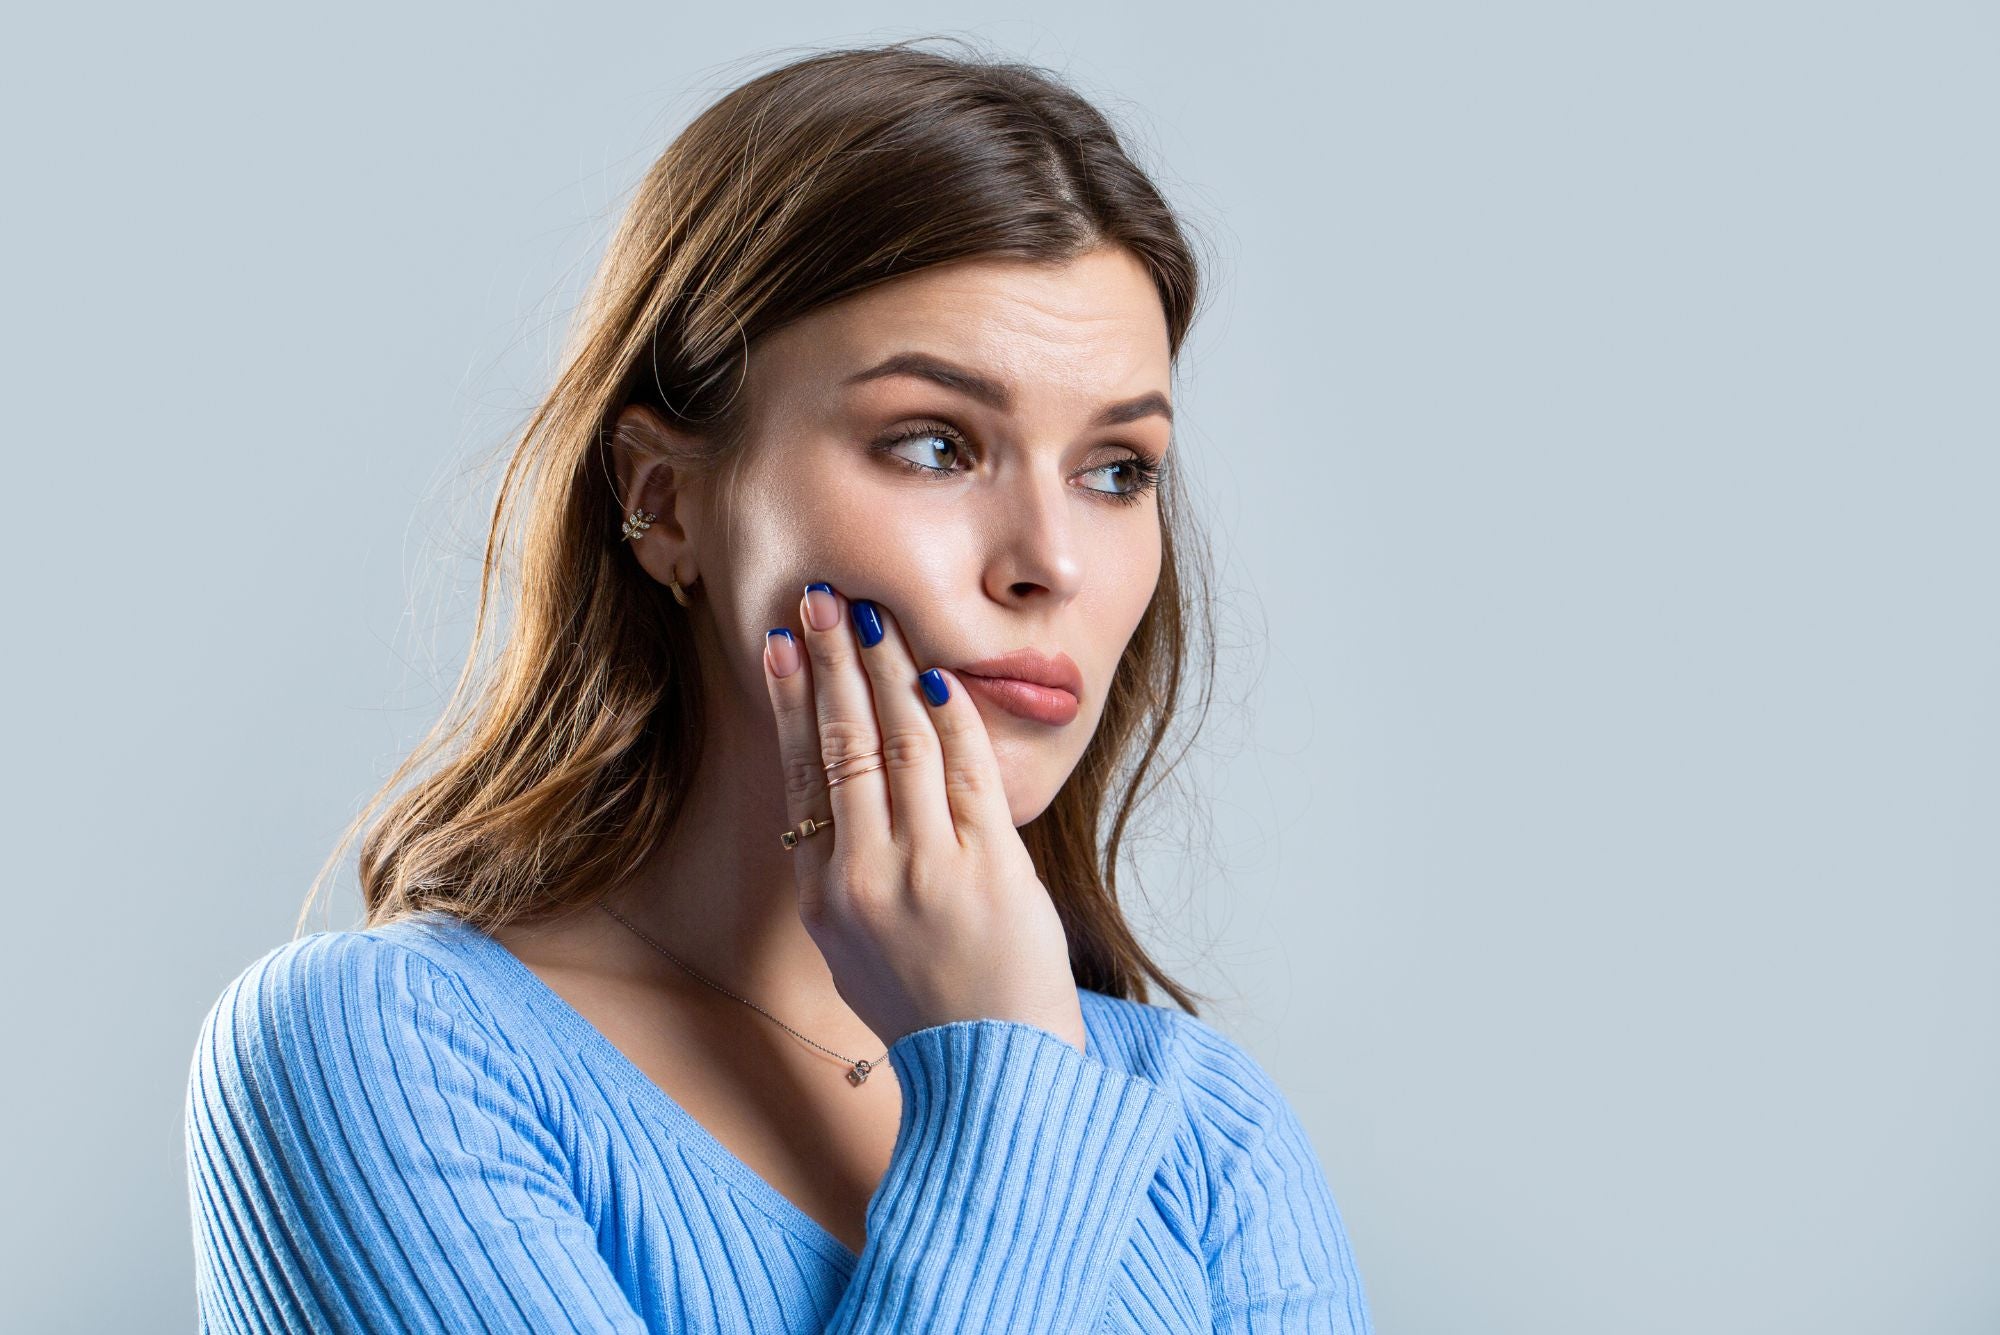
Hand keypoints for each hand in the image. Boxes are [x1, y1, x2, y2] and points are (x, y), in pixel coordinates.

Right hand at [762, 581, 1086, 1053]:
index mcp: (825, 894)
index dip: (789, 700)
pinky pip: (966, 772)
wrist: (996, 1069)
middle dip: (833, 662)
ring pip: (902, 744)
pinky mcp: (992, 866)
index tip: (780, 643)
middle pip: (845, 744)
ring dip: (888, 671)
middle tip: (825, 598)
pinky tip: (936, 673)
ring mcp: (930, 870)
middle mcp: (867, 876)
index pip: (800, 773)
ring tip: (875, 617)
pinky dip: (952, 717)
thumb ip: (839, 869)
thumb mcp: (851, 946)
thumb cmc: (926, 1005)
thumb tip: (834, 787)